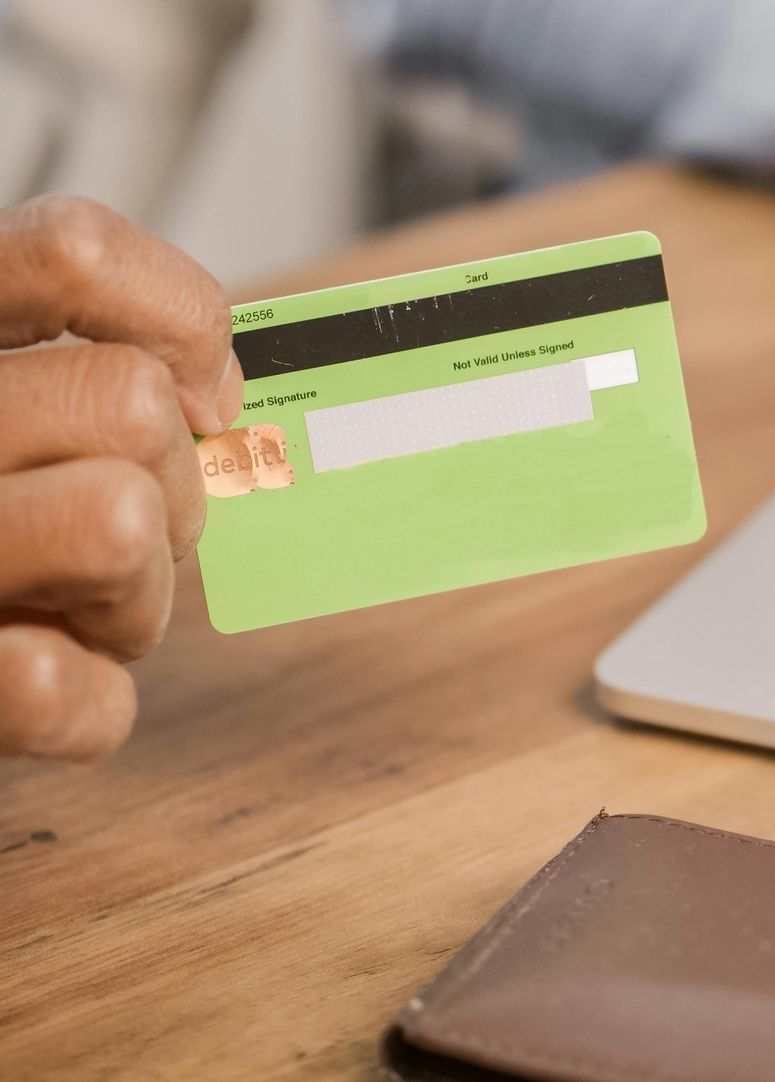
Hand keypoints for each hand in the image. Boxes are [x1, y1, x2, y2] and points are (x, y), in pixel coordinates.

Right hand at [0, 195, 240, 760]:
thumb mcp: (13, 400)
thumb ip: (87, 369)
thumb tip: (219, 402)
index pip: (75, 254)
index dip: (183, 321)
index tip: (206, 394)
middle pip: (131, 402)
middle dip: (174, 482)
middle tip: (128, 530)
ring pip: (121, 523)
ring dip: (138, 592)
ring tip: (78, 608)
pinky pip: (71, 692)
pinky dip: (86, 701)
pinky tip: (37, 679)